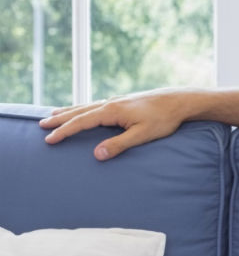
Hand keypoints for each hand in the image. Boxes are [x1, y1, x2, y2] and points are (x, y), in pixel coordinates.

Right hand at [39, 87, 195, 159]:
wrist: (179, 101)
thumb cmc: (163, 119)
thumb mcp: (142, 135)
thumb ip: (119, 145)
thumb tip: (97, 155)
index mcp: (112, 110)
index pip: (82, 122)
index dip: (64, 132)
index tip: (48, 140)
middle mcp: (110, 103)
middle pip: (79, 111)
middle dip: (60, 119)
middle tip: (41, 126)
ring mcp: (117, 101)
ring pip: (87, 106)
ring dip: (69, 111)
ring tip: (53, 114)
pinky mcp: (123, 102)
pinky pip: (97, 105)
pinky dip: (84, 108)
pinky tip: (84, 110)